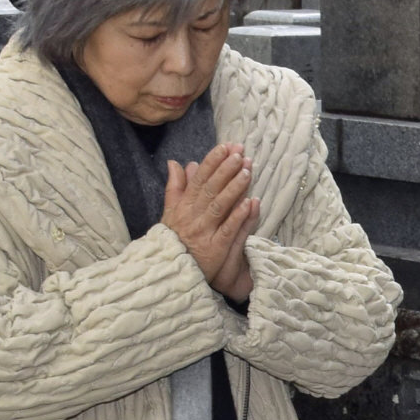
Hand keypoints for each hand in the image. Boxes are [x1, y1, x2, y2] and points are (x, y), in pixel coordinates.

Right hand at [163, 142, 259, 300]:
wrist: (169, 272)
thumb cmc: (173, 241)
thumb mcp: (170, 212)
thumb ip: (175, 187)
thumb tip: (175, 163)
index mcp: (184, 206)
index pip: (199, 179)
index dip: (212, 162)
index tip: (225, 147)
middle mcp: (193, 216)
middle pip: (211, 188)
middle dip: (225, 169)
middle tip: (240, 153)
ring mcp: (204, 232)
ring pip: (220, 205)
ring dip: (234, 187)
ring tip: (247, 170)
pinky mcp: (215, 248)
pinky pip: (228, 229)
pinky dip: (238, 215)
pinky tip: (249, 202)